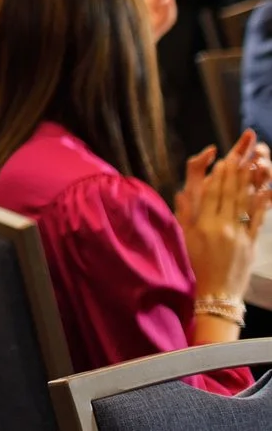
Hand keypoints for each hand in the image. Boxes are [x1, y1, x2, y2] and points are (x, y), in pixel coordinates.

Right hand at [176, 132, 271, 303]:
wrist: (215, 295)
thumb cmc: (195, 267)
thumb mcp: (183, 239)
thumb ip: (184, 214)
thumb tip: (183, 191)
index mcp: (202, 225)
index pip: (211, 193)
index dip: (218, 175)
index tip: (222, 159)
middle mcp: (222, 226)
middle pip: (229, 193)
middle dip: (236, 172)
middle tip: (241, 153)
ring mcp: (239, 234)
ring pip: (244, 202)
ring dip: (249, 181)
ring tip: (253, 163)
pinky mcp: (251, 243)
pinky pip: (257, 219)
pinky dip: (261, 202)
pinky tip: (265, 189)